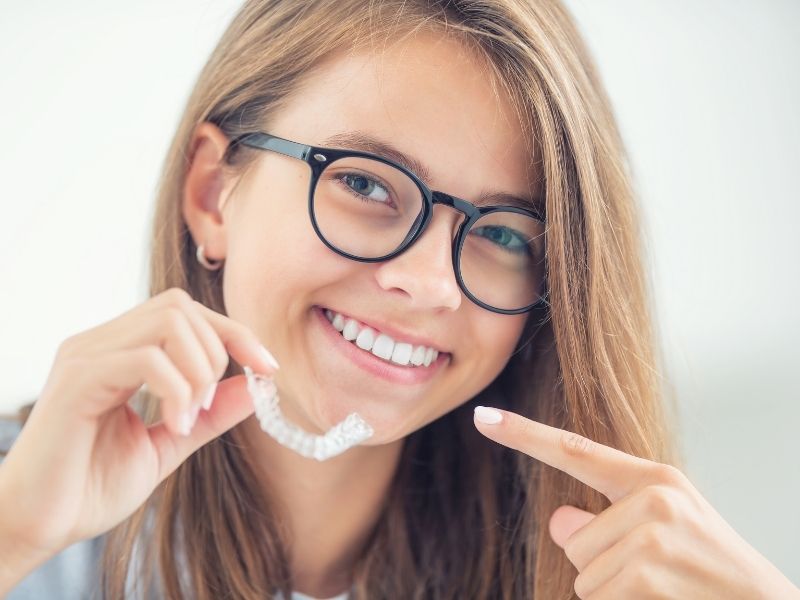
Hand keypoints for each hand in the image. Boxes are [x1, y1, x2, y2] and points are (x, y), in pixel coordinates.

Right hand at [0, 287, 278, 559]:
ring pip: (167, 322)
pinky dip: (176, 390)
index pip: (186, 313)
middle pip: (181, 306)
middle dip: (218, 350)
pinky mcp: (76, 380)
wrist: (36, 527)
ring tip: (190, 417)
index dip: (235, 333)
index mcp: (120, 352)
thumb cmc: (91, 486)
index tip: (269, 368)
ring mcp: (85, 356)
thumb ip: (209, 414)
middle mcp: (99, 343)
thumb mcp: (169, 445)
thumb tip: (254, 386)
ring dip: (198, 369)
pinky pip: (145, 359)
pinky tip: (175, 425)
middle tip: (207, 406)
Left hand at [473, 406, 799, 598]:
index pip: (574, 451)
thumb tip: (558, 520)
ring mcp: (651, 538)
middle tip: (656, 575)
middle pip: (573, 539)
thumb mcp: (665, 530)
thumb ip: (606, 517)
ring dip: (615, 595)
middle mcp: (653, 498)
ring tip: (664, 591)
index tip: (481, 417)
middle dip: (600, 568)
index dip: (523, 435)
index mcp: (654, 479)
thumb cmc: (709, 570)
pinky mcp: (646, 577)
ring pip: (584, 577)